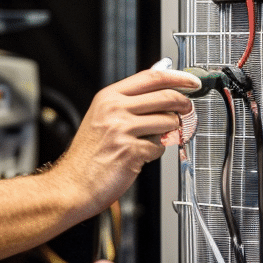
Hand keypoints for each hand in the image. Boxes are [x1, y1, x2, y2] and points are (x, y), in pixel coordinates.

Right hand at [55, 69, 201, 215]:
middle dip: (184, 104)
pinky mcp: (131, 151)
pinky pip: (159, 147)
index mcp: (108, 97)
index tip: (191, 81)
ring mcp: (122, 130)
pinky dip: (154, 153)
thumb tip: (161, 91)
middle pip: (165, 96)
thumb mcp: (102, 118)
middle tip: (187, 109)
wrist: (72, 184)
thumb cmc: (87, 155)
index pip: (151, 77)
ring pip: (168, 121)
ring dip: (168, 132)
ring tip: (150, 139)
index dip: (177, 77)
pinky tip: (139, 156)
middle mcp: (114, 109)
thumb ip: (129, 103)